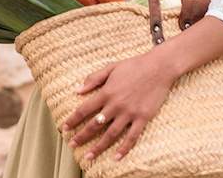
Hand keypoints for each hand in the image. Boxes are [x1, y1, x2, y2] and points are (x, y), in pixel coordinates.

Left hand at [61, 51, 175, 161]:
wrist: (158, 67)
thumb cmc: (134, 65)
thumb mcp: (111, 67)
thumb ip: (94, 78)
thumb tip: (77, 90)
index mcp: (106, 92)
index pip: (84, 109)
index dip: (73, 119)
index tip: (64, 128)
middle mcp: (116, 105)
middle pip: (94, 125)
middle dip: (82, 137)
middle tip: (72, 145)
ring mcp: (129, 113)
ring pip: (110, 134)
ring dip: (98, 147)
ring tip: (89, 157)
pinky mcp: (142, 118)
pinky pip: (132, 137)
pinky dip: (124, 148)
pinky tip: (116, 157)